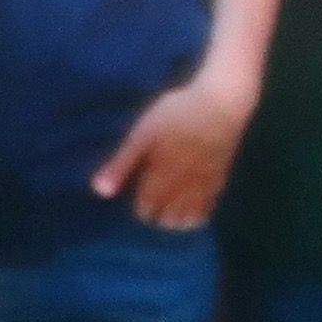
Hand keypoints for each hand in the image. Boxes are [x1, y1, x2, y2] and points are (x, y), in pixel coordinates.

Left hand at [88, 72, 252, 233]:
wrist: (222, 101)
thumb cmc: (177, 113)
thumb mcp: (143, 134)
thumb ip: (122, 164)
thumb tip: (99, 192)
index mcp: (162, 178)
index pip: (146, 210)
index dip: (138, 208)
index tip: (135, 199)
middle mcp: (184, 188)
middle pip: (169, 219)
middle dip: (157, 217)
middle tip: (151, 203)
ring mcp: (205, 184)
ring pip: (190, 218)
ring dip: (177, 219)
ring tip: (169, 208)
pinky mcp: (220, 177)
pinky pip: (209, 207)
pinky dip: (198, 213)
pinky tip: (192, 206)